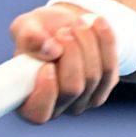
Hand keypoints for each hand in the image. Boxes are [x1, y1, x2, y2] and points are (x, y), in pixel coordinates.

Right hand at [9, 2, 118, 123]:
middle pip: (72, 88)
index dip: (45, 93)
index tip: (47, 66)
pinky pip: (109, 67)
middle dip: (70, 54)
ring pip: (93, 76)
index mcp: (28, 100)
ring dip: (87, 43)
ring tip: (77, 24)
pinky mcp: (104, 87)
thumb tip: (49, 49)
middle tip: (64, 31)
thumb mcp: (26, 27)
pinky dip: (105, 42)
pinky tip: (97, 23)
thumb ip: (29, 37)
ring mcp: (82, 100)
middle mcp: (56, 106)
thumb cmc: (40, 31)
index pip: (38, 113)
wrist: (67, 25)